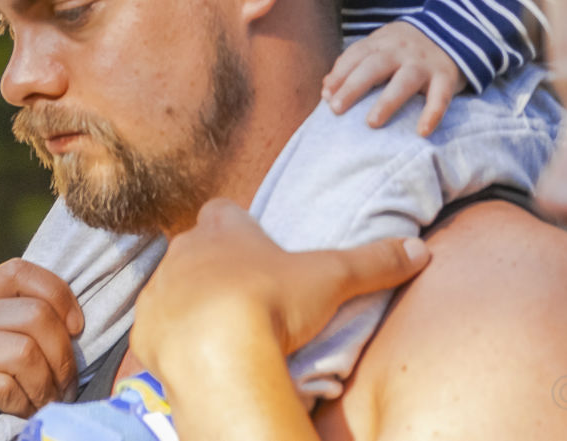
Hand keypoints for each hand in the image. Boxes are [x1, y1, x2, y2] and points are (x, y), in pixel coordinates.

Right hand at [0, 258, 83, 440]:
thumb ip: (6, 332)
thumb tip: (71, 331)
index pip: (22, 271)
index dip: (60, 295)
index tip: (76, 330)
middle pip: (37, 316)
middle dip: (63, 358)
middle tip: (63, 389)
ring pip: (26, 351)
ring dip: (45, 387)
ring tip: (42, 405)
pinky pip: (4, 384)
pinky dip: (21, 405)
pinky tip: (16, 416)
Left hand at [131, 199, 429, 378]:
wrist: (216, 351)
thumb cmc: (271, 303)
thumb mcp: (332, 278)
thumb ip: (374, 262)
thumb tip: (421, 250)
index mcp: (222, 229)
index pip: (222, 211)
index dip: (237, 226)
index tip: (254, 246)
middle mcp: (184, 251)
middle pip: (194, 249)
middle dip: (213, 266)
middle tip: (245, 293)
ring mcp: (160, 289)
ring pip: (172, 288)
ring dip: (190, 303)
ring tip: (221, 330)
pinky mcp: (144, 329)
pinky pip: (156, 328)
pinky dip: (173, 340)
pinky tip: (198, 356)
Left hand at [322, 20, 464, 133]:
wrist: (454, 28)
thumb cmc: (406, 48)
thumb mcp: (380, 47)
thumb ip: (354, 64)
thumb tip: (325, 88)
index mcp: (381, 42)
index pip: (356, 55)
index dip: (340, 74)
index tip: (326, 95)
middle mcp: (400, 50)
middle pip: (374, 67)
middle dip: (353, 86)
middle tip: (336, 108)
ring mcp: (424, 63)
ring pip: (404, 81)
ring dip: (387, 102)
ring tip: (371, 123)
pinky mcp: (446, 75)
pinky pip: (440, 96)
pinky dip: (432, 114)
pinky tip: (422, 132)